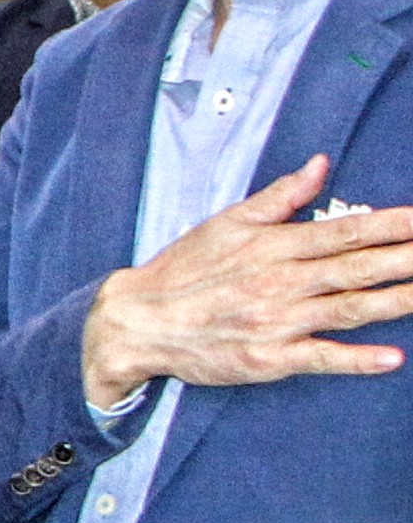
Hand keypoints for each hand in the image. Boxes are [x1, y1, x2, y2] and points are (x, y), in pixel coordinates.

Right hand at [83, 155, 412, 406]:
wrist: (137, 321)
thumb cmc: (183, 271)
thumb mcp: (227, 222)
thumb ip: (281, 197)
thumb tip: (321, 164)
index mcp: (275, 246)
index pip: (347, 231)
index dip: (393, 224)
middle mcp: (282, 281)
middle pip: (360, 268)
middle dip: (408, 259)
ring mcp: (278, 321)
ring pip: (351, 309)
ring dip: (398, 301)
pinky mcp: (270, 357)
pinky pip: (321, 358)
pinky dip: (357, 359)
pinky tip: (391, 357)